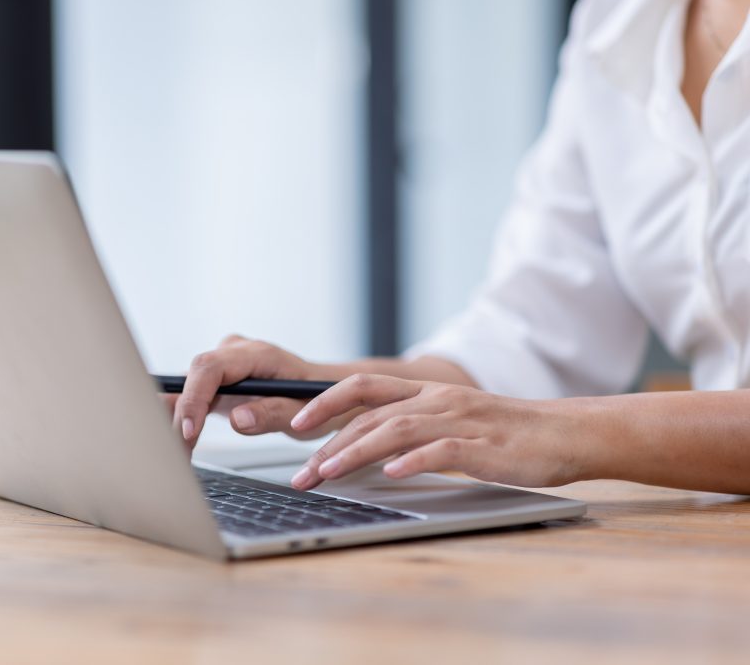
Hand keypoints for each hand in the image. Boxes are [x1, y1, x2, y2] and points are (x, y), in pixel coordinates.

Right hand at [167, 335, 347, 445]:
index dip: (194, 398)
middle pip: (193, 377)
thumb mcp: (303, 412)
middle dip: (180, 415)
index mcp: (257, 354)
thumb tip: (238, 420)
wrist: (325, 393)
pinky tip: (179, 445)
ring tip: (176, 454)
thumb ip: (272, 414)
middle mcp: (235, 353)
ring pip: (186, 386)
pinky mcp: (219, 381)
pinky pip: (192, 396)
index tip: (189, 431)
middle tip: (178, 452)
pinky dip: (183, 420)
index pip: (210, 367)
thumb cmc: (319, 399)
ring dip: (176, 419)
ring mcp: (225, 365)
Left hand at [287, 374, 590, 489]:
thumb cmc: (505, 434)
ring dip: (358, 450)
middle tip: (303, 473)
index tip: (294, 424)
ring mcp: (461, 421)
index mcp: (426, 392)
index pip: (362, 388)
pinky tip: (393, 474)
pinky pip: (444, 451)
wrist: (567, 433)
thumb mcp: (451, 421)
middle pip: (371, 414)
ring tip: (329, 472)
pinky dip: (414, 461)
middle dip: (330, 442)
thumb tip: (363, 449)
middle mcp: (437, 400)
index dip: (324, 402)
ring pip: (398, 429)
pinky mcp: (485, 447)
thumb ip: (411, 428)